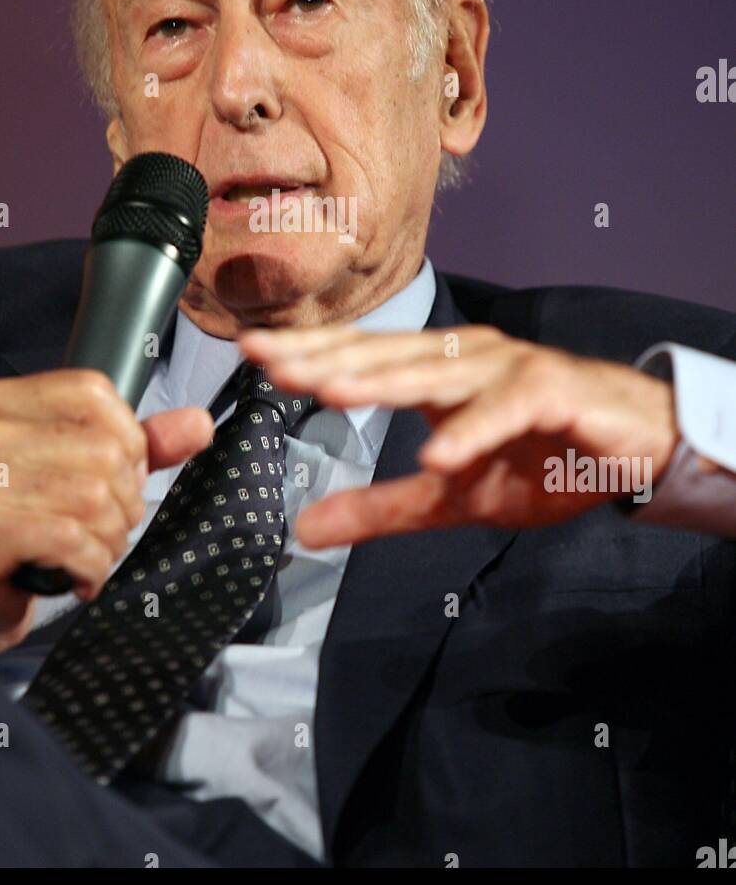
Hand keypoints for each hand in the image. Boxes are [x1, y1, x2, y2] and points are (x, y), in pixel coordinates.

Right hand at [0, 371, 213, 656]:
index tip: (121, 475)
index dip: (129, 438)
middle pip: (102, 450)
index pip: (94, 393)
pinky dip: (92, 564)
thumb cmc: (16, 524)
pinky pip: (71, 538)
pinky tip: (80, 574)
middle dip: (124, 500)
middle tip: (106, 527)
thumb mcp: (78, 471)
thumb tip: (199, 423)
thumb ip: (138, 444)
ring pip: (92, 497)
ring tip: (92, 552)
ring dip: (109, 538)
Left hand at [237, 324, 677, 547]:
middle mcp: (466, 357)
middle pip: (386, 354)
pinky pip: (505, 411)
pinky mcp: (552, 392)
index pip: (361, 357)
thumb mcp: (451, 495)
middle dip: (325, 357)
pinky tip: (436, 453)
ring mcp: (508, 369)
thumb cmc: (543, 459)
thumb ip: (381, 508)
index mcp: (437, 370)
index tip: (251, 354)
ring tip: (329, 390)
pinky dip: (472, 430)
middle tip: (267, 361)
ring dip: (383, 382)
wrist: (634, 447)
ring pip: (435, 373)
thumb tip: (304, 531)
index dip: (308, 353)